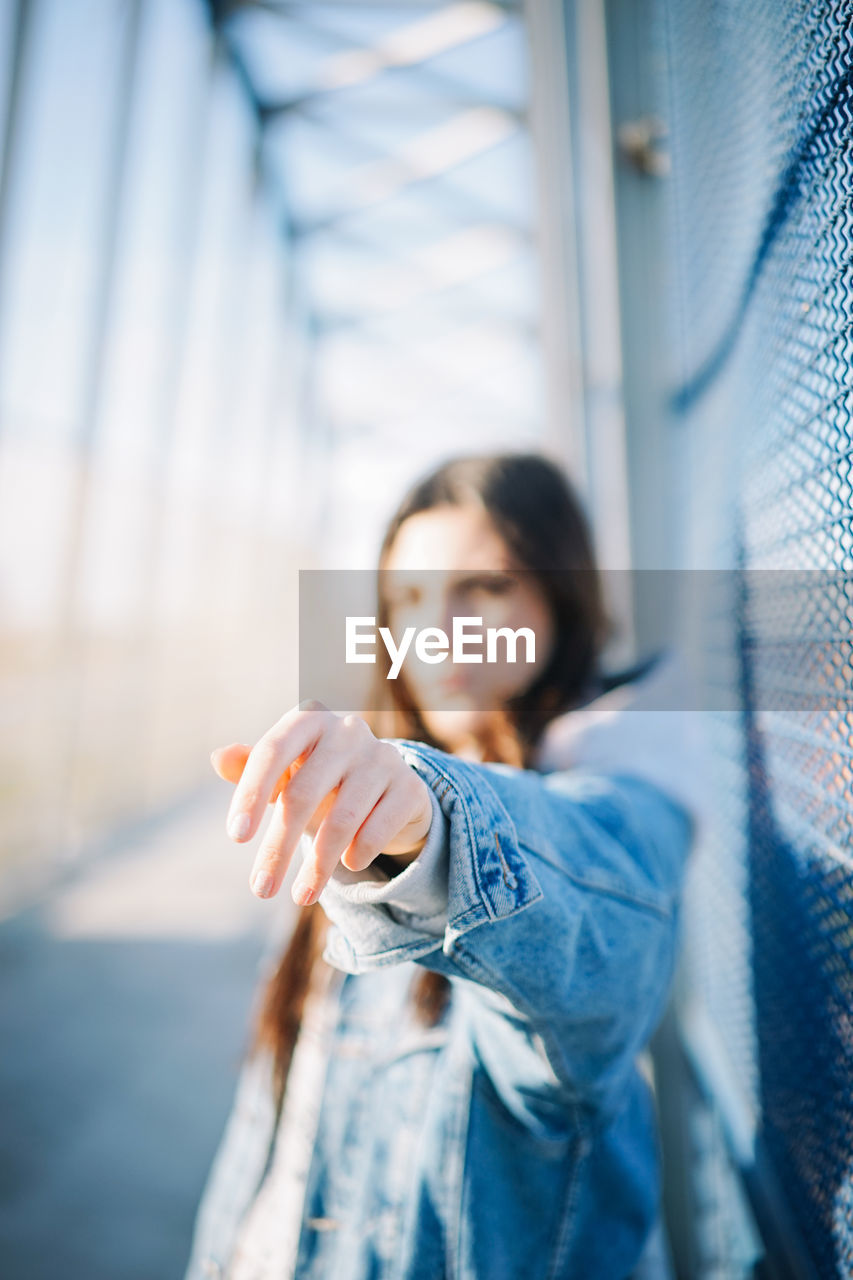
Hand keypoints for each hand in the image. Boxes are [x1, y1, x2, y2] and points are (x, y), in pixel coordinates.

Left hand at [211, 700, 433, 905]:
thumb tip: (218, 757)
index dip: (251, 793)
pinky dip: (358, 853)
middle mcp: (347, 731)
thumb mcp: (285, 771)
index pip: (272, 753)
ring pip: (342, 820)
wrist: (385, 785)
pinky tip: (349, 865)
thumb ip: (250, 766)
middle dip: (279, 848)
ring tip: (301, 896)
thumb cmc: (321, 778)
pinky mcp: (409, 786)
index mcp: (309, 720)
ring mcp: (382, 756)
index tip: (237, 836)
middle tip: (260, 890)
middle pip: (303, 795)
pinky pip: (378, 829)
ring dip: (318, 866)